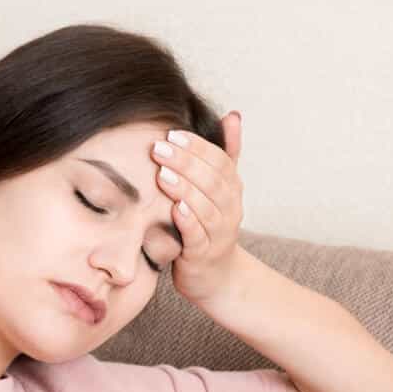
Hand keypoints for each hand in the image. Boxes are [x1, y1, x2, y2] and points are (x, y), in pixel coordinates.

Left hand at [151, 112, 246, 305]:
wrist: (216, 276)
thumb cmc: (210, 226)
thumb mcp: (220, 187)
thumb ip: (227, 152)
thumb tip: (233, 115)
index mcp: (232, 189)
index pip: (220, 161)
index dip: (198, 147)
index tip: (172, 134)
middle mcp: (231, 210)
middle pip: (213, 181)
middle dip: (186, 163)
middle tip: (159, 149)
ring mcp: (219, 234)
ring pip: (207, 208)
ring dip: (185, 190)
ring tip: (162, 174)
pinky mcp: (203, 256)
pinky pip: (198, 237)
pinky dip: (188, 222)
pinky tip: (174, 209)